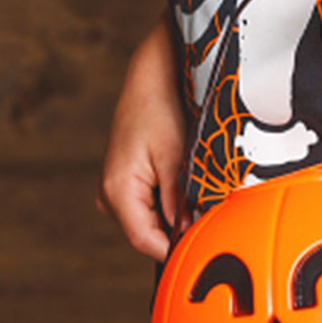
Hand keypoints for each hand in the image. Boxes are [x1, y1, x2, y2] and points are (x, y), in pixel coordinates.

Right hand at [97, 17, 185, 261]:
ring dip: (176, 211)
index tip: (204, 244)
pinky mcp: (125, 179)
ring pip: (150, 217)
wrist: (151, 74)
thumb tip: (187, 232)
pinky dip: (170, 197)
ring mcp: (114, 188)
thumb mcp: (176, 153)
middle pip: (148, 231)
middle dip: (179, 228)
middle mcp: (109, 195)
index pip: (145, 240)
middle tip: (211, 214)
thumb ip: (179, 197)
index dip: (175, 248)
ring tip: (200, 188)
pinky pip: (149, 201)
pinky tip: (187, 178)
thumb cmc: (163, 107)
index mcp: (118, 191)